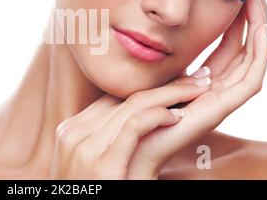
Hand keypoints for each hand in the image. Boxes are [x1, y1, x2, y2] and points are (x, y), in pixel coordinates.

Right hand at [49, 74, 210, 178]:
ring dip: (170, 96)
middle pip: (123, 99)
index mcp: (70, 131)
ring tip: (196, 91)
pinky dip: (157, 116)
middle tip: (195, 79)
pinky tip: (176, 116)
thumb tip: (140, 120)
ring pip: (132, 107)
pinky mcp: (100, 165)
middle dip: (164, 87)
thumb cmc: (95, 192)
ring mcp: (83, 148)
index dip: (147, 89)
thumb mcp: (93, 164)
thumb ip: (107, 141)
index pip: (113, 99)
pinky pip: (133, 127)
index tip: (176, 83)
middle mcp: (73, 134)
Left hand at [126, 0, 266, 177]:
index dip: (233, 22)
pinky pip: (250, 82)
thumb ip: (156, 59)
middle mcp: (211, 91)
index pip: (224, 49)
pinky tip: (260, 30)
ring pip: (251, 62)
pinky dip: (258, 55)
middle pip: (241, 52)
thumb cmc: (125, 111)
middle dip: (251, 20)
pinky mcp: (217, 110)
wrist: (122, 144)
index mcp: (196, 84)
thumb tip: (150, 33)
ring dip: (259, 30)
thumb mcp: (141, 75)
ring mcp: (217, 101)